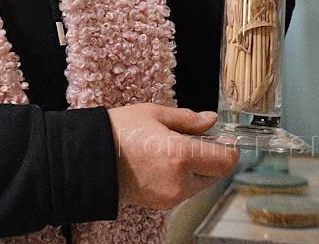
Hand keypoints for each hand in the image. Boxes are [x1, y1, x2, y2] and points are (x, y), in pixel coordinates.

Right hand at [106, 105, 238, 209]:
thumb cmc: (118, 132)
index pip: (225, 161)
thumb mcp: (153, 114)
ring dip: (197, 169)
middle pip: (216, 174)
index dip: (229, 149)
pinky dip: (182, 178)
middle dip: (212, 158)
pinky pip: (184, 191)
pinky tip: (164, 162)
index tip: (224, 138)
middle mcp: (180, 181)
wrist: (89, 160)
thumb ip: (187, 119)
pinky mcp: (162, 204)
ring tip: (173, 150)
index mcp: (181, 155)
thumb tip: (210, 120)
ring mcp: (171, 196)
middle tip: (195, 141)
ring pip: (200, 184)